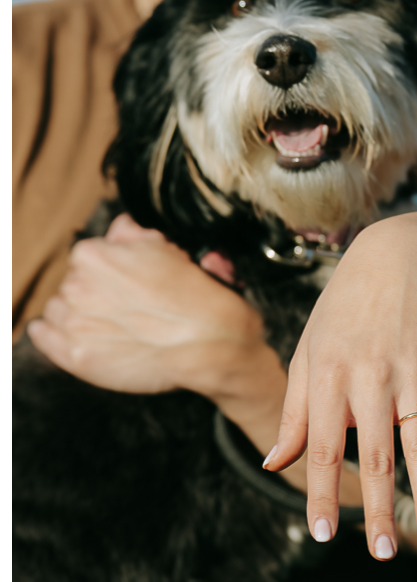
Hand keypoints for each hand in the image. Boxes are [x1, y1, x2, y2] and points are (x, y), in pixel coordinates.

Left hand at [27, 214, 269, 399]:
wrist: (208, 343)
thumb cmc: (192, 294)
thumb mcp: (166, 248)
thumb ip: (131, 234)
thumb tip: (119, 227)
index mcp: (92, 255)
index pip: (87, 259)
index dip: (109, 271)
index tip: (126, 283)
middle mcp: (75, 286)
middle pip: (71, 284)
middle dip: (92, 292)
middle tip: (125, 306)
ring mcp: (72, 323)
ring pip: (58, 309)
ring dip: (76, 314)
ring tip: (108, 325)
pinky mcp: (74, 355)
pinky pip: (42, 337)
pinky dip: (50, 335)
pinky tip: (72, 335)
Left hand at [265, 216, 416, 560]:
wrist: (392, 260)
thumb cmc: (340, 315)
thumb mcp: (307, 355)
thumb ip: (295, 414)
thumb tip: (273, 463)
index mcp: (330, 379)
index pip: (324, 447)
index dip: (321, 491)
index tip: (322, 534)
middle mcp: (371, 380)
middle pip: (377, 455)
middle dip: (379, 508)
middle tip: (381, 553)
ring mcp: (414, 374)